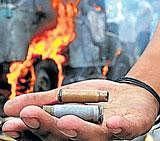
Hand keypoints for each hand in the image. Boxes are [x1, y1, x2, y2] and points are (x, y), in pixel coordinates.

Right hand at [2, 80, 158, 140]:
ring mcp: (109, 131)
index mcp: (71, 126)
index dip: (30, 127)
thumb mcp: (65, 94)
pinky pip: (125, 128)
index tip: (11, 123)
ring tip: (65, 121)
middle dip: (48, 126)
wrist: (126, 94)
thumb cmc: (94, 97)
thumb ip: (43, 100)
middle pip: (66, 134)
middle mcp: (87, 134)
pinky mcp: (129, 125)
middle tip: (29, 115)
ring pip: (92, 135)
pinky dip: (119, 127)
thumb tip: (11, 107)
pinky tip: (113, 123)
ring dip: (78, 129)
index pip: (48, 130)